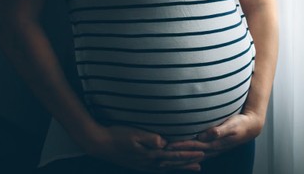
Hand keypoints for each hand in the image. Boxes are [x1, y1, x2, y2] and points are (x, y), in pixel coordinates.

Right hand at [85, 125, 204, 171]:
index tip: (202, 152)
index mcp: (150, 154)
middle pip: (173, 163)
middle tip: (203, 161)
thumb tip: (164, 142)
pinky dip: (168, 170)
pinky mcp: (139, 165)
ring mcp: (144, 165)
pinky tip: (172, 169)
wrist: (99, 144)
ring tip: (196, 167)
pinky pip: (158, 170)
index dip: (188, 154)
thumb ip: (150, 138)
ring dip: (182, 167)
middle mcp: (149, 162)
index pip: (174, 155)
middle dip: (189, 162)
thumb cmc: (117, 135)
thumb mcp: (134, 133)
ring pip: (167, 168)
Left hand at [166, 113, 262, 159]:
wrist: (249, 128)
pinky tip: (175, 160)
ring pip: (189, 158)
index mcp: (213, 144)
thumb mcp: (232, 126)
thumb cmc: (240, 124)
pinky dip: (183, 159)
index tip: (166, 147)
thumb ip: (220, 130)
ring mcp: (209, 151)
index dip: (180, 146)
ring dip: (176, 161)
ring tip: (161, 163)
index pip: (193, 146)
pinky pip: (194, 156)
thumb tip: (208, 135)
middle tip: (157, 160)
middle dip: (173, 158)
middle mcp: (209, 149)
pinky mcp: (209, 149)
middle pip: (188, 155)